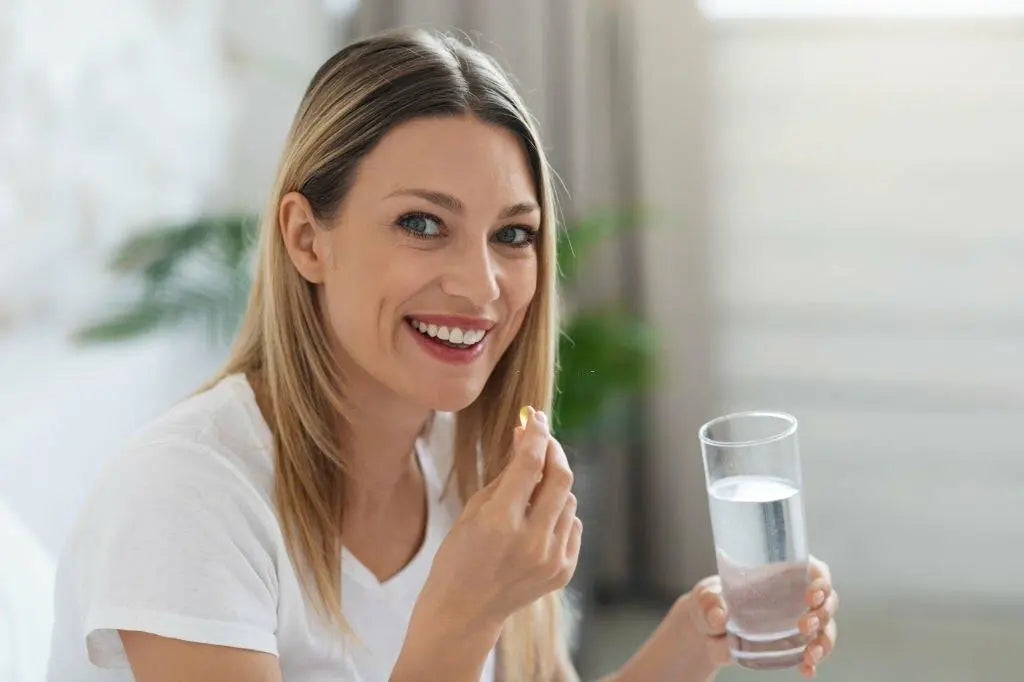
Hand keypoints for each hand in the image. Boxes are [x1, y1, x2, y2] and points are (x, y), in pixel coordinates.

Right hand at [409, 406, 580, 635]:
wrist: (465, 611)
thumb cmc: (460, 556)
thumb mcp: (474, 510)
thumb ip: (505, 474)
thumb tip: (527, 437)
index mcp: (500, 522)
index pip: (530, 463)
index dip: (536, 433)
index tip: (535, 417)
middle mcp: (531, 541)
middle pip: (561, 479)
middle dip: (554, 451)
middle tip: (543, 438)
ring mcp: (551, 558)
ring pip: (568, 501)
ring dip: (553, 486)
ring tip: (530, 490)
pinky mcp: (563, 571)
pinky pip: (571, 525)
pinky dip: (559, 514)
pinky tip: (537, 520)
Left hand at [614, 556, 838, 681]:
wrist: (705, 631)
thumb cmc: (710, 601)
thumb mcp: (705, 597)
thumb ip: (710, 603)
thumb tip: (720, 616)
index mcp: (780, 574)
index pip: (814, 571)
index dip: (821, 580)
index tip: (812, 594)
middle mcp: (795, 597)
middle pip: (828, 600)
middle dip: (823, 613)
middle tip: (804, 625)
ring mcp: (798, 622)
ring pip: (826, 629)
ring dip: (823, 642)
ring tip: (809, 655)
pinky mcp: (792, 645)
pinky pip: (812, 654)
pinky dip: (813, 663)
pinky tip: (806, 671)